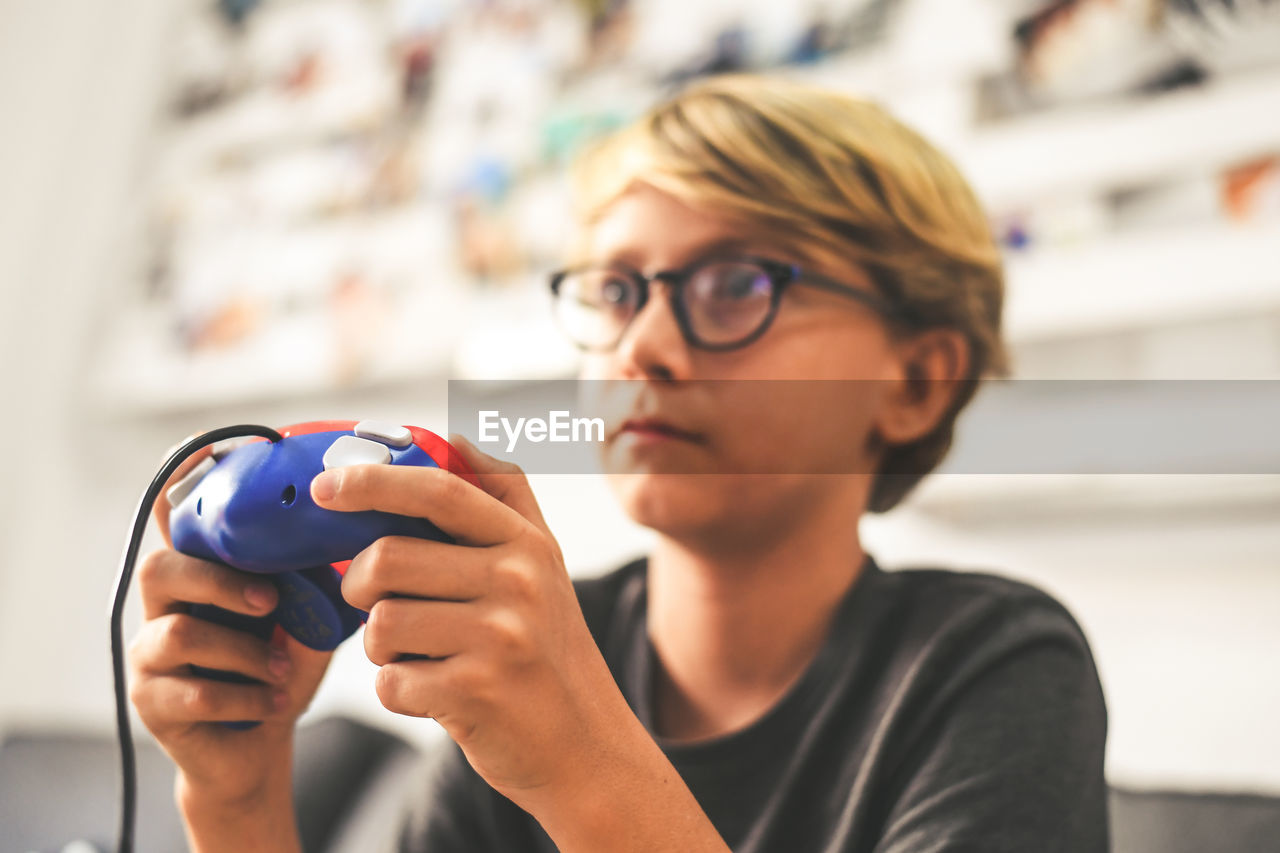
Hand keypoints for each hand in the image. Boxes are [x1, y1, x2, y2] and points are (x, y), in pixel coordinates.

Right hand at [128, 446, 331, 807]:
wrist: (255, 746)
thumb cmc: (278, 668)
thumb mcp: (303, 616)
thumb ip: (310, 578)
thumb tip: (351, 534)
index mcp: (200, 575)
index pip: (173, 521)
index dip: (181, 486)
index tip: (201, 455)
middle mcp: (164, 608)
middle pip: (160, 569)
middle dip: (221, 582)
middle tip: (271, 602)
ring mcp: (150, 655)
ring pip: (181, 634)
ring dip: (244, 653)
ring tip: (277, 669)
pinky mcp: (152, 702)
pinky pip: (192, 693)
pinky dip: (243, 698)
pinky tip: (268, 702)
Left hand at [321, 435, 643, 815]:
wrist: (586, 746)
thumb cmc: (548, 650)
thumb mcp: (544, 565)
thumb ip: (504, 497)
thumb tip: (453, 437)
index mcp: (527, 543)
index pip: (439, 490)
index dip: (373, 480)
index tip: (325, 486)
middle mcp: (518, 582)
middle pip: (387, 559)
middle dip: (360, 584)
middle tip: (374, 599)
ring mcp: (499, 638)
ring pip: (380, 623)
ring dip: (382, 647)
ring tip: (421, 654)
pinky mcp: (475, 694)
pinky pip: (391, 682)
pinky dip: (399, 692)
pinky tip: (436, 694)